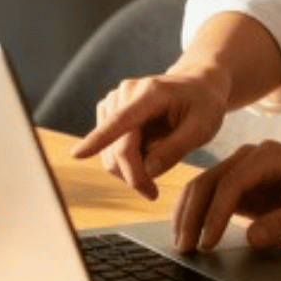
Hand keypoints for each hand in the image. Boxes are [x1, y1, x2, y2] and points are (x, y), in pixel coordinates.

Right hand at [71, 72, 228, 200]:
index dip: (99, 140)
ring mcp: (113, 102)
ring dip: (128, 171)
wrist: (196, 86)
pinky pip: (108, 149)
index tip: (77, 155)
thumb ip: (176, 149)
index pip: (121, 121)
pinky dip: (124, 162)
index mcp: (151, 93)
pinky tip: (145, 158)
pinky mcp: (108, 113)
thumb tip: (148, 171)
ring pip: (108, 152)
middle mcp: (125, 93)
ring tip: (155, 171)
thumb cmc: (203, 105)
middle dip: (133, 176)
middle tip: (152, 193)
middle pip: (117, 147)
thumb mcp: (202, 128)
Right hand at [171, 140, 280, 252]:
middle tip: (185, 248)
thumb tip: (251, 238)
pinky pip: (214, 198)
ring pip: (205, 188)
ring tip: (182, 245)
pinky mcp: (244, 187)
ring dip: (190, 215)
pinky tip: (192, 234)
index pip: (232, 182)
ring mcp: (245, 171)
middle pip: (210, 181)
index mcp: (269, 157)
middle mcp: (252, 158)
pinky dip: (199, 215)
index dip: (216, 213)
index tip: (208, 241)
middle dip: (193, 214)